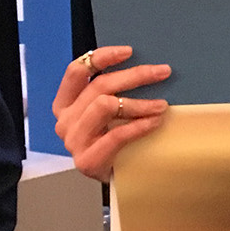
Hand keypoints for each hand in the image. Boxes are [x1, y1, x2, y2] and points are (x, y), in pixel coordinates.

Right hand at [52, 46, 170, 181]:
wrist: (116, 179)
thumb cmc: (115, 143)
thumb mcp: (109, 114)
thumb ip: (112, 93)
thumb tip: (147, 68)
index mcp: (66, 104)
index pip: (76, 71)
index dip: (101, 57)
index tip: (129, 51)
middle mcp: (65, 120)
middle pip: (99, 86)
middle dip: (135, 75)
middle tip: (163, 71)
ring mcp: (74, 140)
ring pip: (106, 106)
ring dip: (140, 103)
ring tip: (163, 105)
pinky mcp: (87, 160)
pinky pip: (116, 135)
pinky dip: (140, 126)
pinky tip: (156, 122)